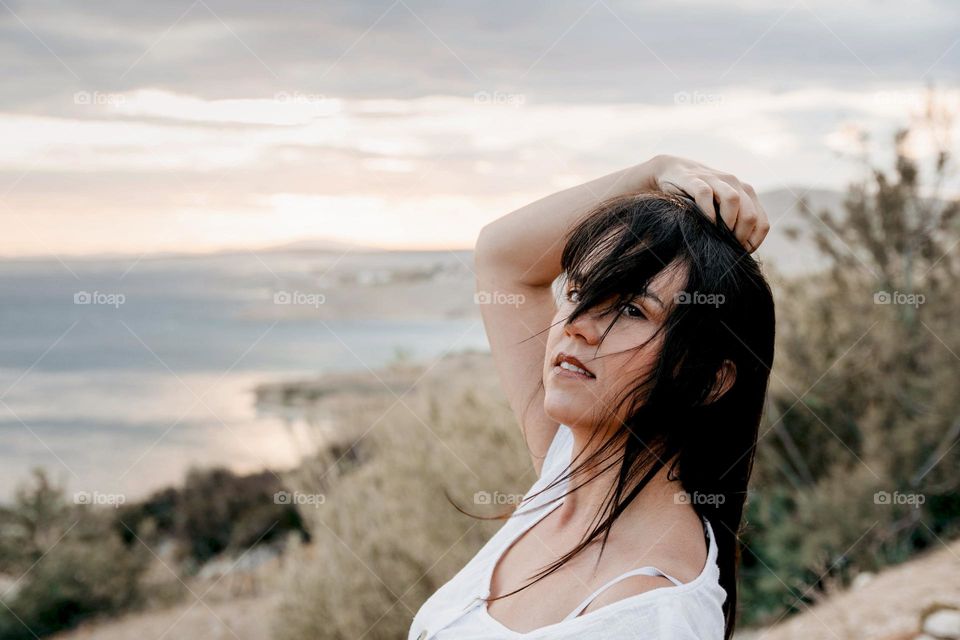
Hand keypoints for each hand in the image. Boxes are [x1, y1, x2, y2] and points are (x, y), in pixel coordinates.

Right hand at [639, 155, 769, 252]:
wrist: (672, 171)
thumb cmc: (697, 198)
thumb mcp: (719, 209)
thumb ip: (732, 224)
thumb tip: (741, 252)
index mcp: (745, 193)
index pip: (761, 222)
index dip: (754, 241)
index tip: (740, 252)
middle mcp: (734, 184)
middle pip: (750, 214)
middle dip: (741, 235)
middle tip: (728, 246)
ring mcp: (714, 180)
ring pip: (733, 200)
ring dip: (728, 222)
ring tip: (719, 234)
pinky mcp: (694, 179)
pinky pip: (705, 194)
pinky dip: (707, 211)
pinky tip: (704, 222)